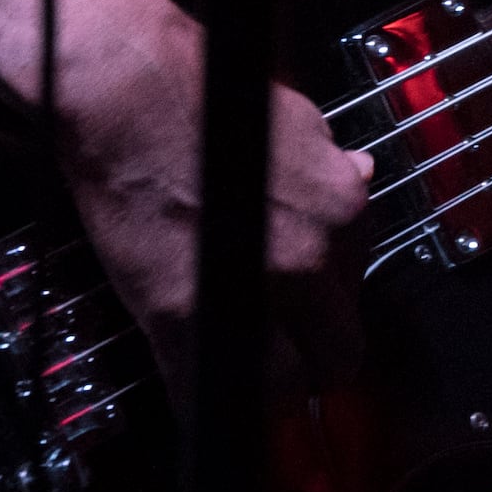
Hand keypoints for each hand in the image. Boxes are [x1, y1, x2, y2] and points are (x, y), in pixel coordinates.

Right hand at [55, 0, 372, 401]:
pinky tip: (203, 392)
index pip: (362, 284)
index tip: (312, 301)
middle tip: (292, 350)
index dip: (333, 297)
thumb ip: (332, 167)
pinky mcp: (183, 318)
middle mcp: (310, 259)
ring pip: (286, 388)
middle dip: (318, 358)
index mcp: (343, 210)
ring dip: (272, 388)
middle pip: (339, 354)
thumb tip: (353, 178)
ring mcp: (250, 295)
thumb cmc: (206, 93)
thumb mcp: (297, 122)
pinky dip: (208, 399)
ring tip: (252, 373)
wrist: (128, 92)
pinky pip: (209, 391)